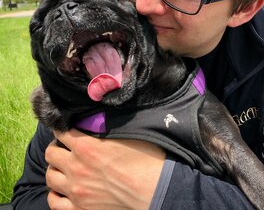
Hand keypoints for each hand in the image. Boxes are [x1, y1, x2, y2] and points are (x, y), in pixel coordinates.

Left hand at [45, 129, 165, 209]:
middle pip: (50, 153)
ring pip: (50, 176)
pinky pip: (54, 202)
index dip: (61, 127)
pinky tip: (64, 189)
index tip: (66, 128)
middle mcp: (76, 167)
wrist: (154, 191)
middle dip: (57, 147)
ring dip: (56, 168)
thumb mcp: (124, 135)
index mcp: (86, 146)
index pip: (61, 131)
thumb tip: (95, 121)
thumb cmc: (145, 160)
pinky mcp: (79, 209)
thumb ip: (103, 129)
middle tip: (66, 147)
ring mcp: (75, 190)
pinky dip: (56, 194)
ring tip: (65, 167)